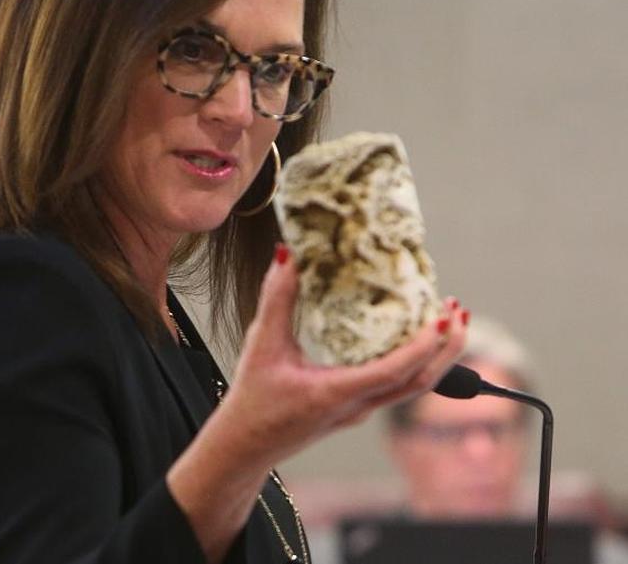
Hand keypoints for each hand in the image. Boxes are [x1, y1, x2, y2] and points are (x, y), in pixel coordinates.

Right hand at [222, 244, 467, 467]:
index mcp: (338, 393)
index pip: (396, 371)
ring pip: (413, 387)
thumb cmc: (252, 401)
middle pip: (421, 382)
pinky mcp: (356, 410)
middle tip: (458, 312)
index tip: (443, 317)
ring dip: (437, 357)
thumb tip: (286, 257)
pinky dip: (416, 363)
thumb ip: (276, 300)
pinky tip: (414, 340)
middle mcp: (358, 406)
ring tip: (447, 323)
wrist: (245, 446)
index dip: (425, 345)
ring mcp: (360, 411)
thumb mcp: (261, 345)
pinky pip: (398, 387)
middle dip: (448, 348)